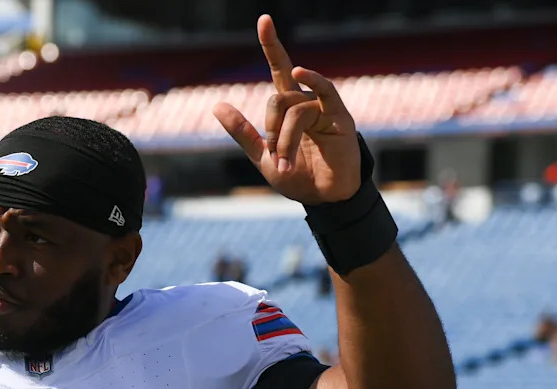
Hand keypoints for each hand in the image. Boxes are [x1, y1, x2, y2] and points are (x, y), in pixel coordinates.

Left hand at [213, 14, 360, 204]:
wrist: (322, 200)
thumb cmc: (297, 178)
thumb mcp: (263, 156)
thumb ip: (242, 132)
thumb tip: (217, 105)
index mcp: (288, 109)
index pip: (279, 69)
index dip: (272, 45)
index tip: (264, 20)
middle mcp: (306, 102)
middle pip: (278, 97)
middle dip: (270, 128)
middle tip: (274, 155)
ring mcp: (324, 108)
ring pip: (293, 108)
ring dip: (284, 139)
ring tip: (285, 163)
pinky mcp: (340, 117)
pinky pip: (324, 92)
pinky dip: (313, 80)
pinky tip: (302, 72)